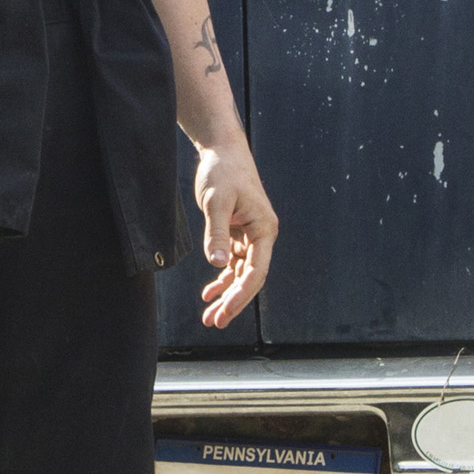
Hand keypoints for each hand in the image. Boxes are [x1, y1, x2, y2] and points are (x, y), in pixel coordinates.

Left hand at [190, 139, 277, 328]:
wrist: (222, 150)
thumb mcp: (216, 202)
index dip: (241, 295)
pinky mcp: (238, 233)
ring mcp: (251, 236)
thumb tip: (216, 263)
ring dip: (226, 294)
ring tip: (210, 317)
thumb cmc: (222, 172)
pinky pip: (232, 263)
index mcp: (264, 229)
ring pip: (240, 274)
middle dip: (233, 302)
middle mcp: (262, 236)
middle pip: (250, 278)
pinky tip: (209, 293)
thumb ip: (217, 233)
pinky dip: (221, 278)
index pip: (256, 271)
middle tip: (214, 322)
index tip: (225, 312)